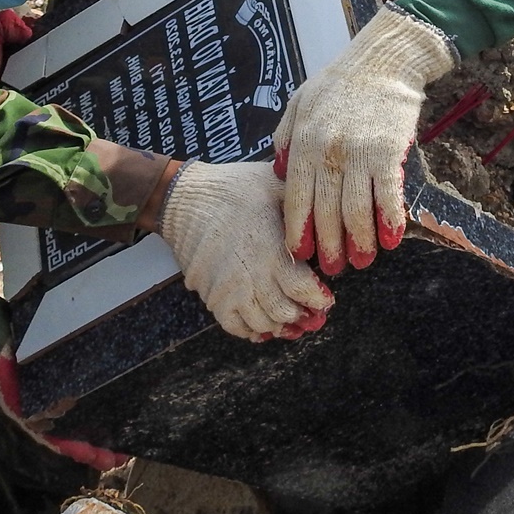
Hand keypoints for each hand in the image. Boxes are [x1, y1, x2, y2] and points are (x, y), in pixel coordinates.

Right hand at [159, 160, 335, 337]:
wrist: (184, 199)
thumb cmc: (232, 188)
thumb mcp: (274, 183)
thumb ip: (302, 203)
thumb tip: (329, 211)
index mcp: (271, 252)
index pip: (303, 291)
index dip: (318, 300)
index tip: (326, 298)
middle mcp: (251, 277)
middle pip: (285, 313)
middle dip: (303, 315)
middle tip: (311, 311)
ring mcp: (229, 290)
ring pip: (262, 324)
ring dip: (280, 325)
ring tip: (289, 318)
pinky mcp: (211, 295)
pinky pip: (234, 326)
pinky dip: (251, 330)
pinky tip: (262, 324)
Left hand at [273, 10, 453, 274]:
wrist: (384, 58)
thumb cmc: (341, 81)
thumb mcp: (299, 102)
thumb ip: (285, 138)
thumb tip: (280, 174)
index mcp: (304, 143)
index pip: (297, 198)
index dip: (298, 231)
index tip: (300, 255)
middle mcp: (328, 152)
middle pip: (325, 212)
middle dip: (329, 246)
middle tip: (335, 268)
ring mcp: (359, 153)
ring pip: (356, 211)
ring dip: (361, 242)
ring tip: (364, 261)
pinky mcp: (389, 151)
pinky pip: (388, 195)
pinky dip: (389, 221)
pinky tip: (391, 240)